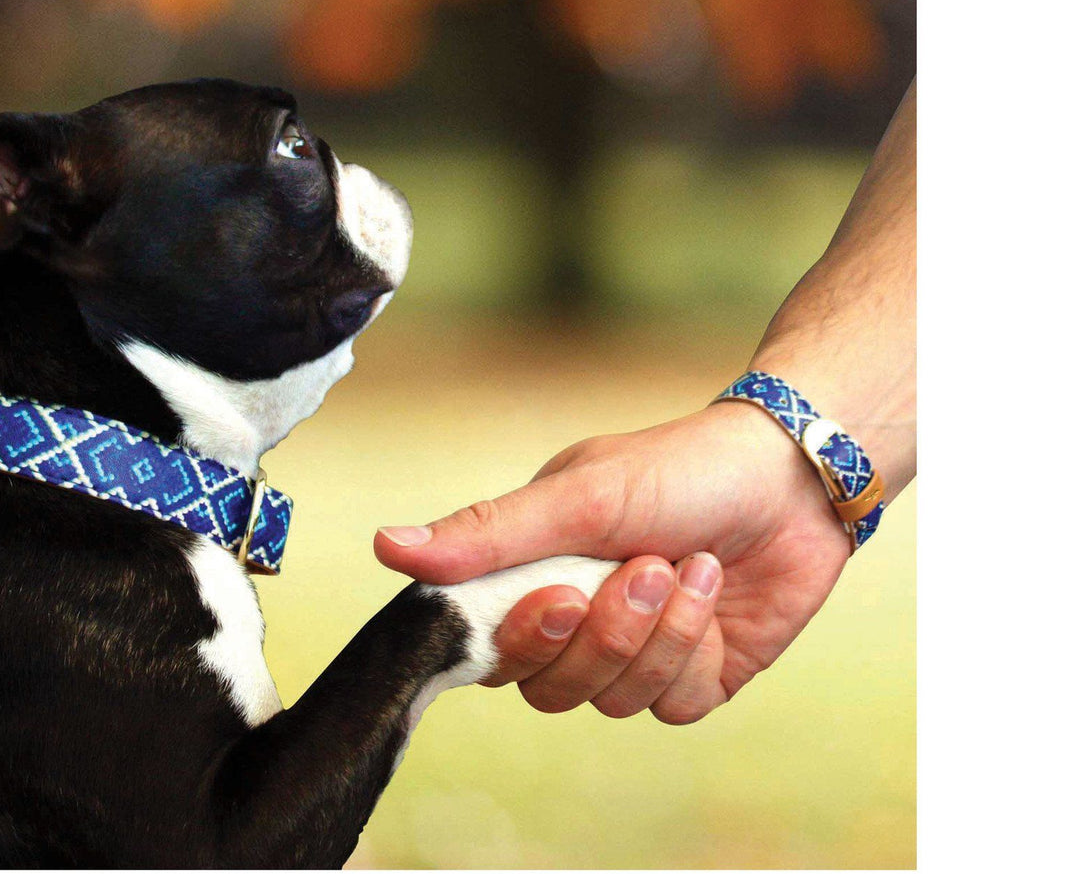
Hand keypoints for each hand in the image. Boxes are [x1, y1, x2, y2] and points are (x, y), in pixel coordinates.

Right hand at [374, 400, 851, 723]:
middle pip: (548, 688)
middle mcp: (575, 625)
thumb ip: (486, 532)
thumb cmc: (677, 469)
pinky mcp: (689, 680)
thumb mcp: (578, 495)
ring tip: (685, 566)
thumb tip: (386, 546)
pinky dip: (692, 647)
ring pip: (610, 699)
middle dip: (604, 633)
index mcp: (532, 576)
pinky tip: (712, 588)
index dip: (522, 640)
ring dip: (655, 633)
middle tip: (643, 565)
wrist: (788, 477)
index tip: (562, 597)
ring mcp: (632, 657)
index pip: (489, 646)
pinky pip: (669, 704)